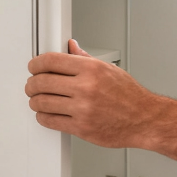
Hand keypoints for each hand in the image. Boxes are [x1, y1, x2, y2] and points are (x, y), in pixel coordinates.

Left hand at [26, 39, 165, 146]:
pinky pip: (50, 121)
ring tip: (37, 99)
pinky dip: (42, 116)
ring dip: (34, 100)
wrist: (144, 119)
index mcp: (92, 69)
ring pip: (42, 102)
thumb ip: (85, 59)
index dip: (36, 63)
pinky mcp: (81, 128)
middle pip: (42, 81)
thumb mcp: (109, 69)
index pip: (51, 61)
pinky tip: (46, 113)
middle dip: (32, 83)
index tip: (33, 66)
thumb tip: (71, 48)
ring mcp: (82, 109)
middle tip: (32, 84)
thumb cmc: (130, 96)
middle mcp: (86, 87)